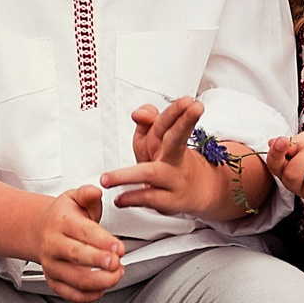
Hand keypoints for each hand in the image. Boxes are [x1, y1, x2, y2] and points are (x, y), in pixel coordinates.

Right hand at [33, 184, 124, 302]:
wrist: (39, 229)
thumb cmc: (62, 215)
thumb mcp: (74, 197)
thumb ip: (87, 194)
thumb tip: (95, 191)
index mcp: (61, 222)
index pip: (83, 232)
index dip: (103, 241)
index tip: (119, 247)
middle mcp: (54, 244)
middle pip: (76, 256)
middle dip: (99, 262)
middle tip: (117, 263)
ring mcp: (52, 264)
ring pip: (75, 279)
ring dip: (100, 281)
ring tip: (117, 274)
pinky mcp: (53, 280)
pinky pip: (70, 294)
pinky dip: (88, 296)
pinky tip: (103, 288)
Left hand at [103, 96, 228, 217]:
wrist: (196, 190)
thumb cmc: (170, 160)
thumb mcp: (158, 138)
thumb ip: (148, 120)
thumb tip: (138, 113)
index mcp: (168, 139)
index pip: (171, 120)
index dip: (177, 110)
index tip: (186, 101)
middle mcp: (174, 157)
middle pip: (178, 137)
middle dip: (185, 122)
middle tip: (192, 109)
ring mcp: (172, 179)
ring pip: (152, 174)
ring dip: (128, 175)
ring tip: (106, 179)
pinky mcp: (169, 201)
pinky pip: (148, 198)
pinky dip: (132, 198)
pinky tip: (119, 199)